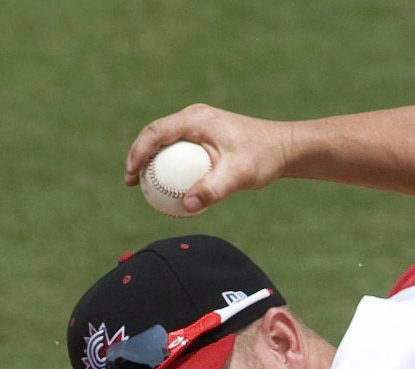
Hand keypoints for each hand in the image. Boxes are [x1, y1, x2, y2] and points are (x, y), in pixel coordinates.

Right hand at [124, 104, 292, 214]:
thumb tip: (187, 205)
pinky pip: (178, 150)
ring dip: (151, 160)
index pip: (157, 132)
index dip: (138, 152)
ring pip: (165, 141)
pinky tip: (166, 186)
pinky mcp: (204, 137)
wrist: (284, 147)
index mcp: (197, 119)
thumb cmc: (263, 157)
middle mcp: (194, 118)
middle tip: (130, 182)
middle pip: (155, 133)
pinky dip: (168, 165)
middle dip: (138, 156)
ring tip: (141, 185)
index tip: (130, 175)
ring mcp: (199, 126)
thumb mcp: (239, 174)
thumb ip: (214, 189)